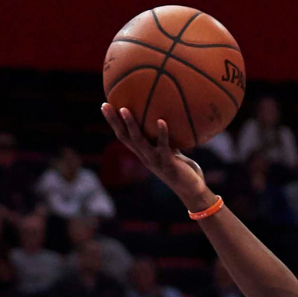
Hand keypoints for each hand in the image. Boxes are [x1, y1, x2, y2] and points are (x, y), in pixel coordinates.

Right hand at [100, 103, 214, 210]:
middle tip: (105, 105)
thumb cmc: (183, 170)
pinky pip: (163, 146)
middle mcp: (145, 157)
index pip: (124, 136)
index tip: (105, 106)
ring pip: (139, 141)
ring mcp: (155, 161)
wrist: (192, 191)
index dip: (114, 123)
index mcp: (143, 153)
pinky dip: (162, 133)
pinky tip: (161, 121)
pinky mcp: (168, 164)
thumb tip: (164, 120)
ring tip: (124, 109)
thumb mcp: (171, 152)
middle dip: (114, 121)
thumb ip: (165, 140)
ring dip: (131, 125)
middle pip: (125, 137)